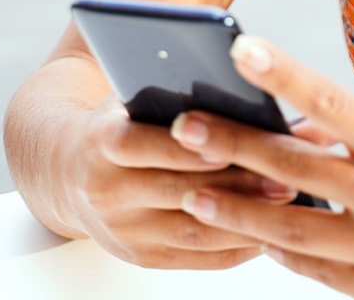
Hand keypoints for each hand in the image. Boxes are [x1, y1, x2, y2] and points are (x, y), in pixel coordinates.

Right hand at [59, 96, 302, 268]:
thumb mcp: (131, 99)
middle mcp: (105, 192)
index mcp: (98, 143)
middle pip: (176, 191)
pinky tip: (268, 230)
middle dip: (234, 185)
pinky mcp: (141, 256)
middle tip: (285, 176)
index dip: (182, 148)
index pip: (138, 146)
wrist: (66, 172)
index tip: (227, 145)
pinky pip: (196, 258)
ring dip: (244, 219)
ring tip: (287, 202)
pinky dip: (236, 246)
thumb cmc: (117, 123)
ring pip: (191, 231)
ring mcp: (123, 231)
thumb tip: (248, 93)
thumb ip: (177, 96)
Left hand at [168, 37, 353, 298]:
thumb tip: (294, 122)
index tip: (241, 50)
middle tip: (183, 129)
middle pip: (292, 168)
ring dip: (234, 212)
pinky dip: (278, 249)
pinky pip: (310, 269)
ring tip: (193, 196)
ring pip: (286, 228)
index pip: (334, 101)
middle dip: (232, 146)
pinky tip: (252, 234)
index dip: (286, 74)